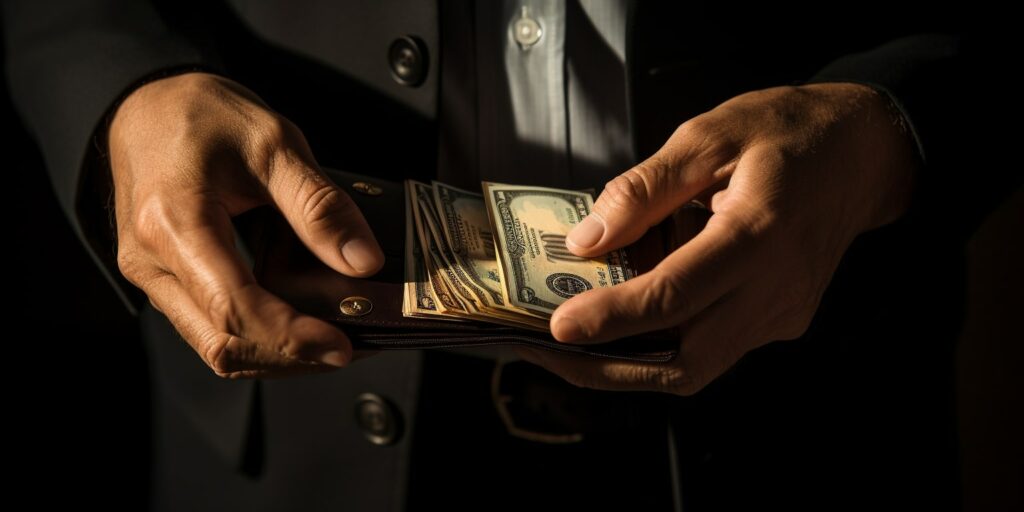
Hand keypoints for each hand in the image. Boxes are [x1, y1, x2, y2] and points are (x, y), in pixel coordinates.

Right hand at [109, 72, 383, 377]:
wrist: (146, 105)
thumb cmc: (203, 115)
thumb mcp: (274, 143)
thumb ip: (318, 205)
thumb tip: (363, 262)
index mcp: (173, 224)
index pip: (235, 308)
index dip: (291, 337)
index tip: (342, 345)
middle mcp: (151, 262)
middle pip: (223, 344)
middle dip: (291, 359)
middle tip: (350, 348)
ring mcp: (151, 277)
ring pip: (215, 346)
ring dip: (277, 355)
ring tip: (333, 340)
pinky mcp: (164, 281)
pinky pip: (210, 327)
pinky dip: (259, 337)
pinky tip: (300, 323)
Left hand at [521, 83, 918, 394]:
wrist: (864, 152)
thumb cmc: (787, 131)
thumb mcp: (709, 134)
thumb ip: (644, 188)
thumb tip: (588, 239)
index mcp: (759, 233)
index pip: (674, 297)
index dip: (611, 317)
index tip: (557, 328)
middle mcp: (776, 288)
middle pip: (684, 361)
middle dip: (608, 367)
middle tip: (547, 352)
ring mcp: (783, 313)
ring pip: (697, 367)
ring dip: (630, 365)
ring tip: (573, 345)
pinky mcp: (781, 320)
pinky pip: (713, 349)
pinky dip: (663, 346)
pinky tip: (625, 323)